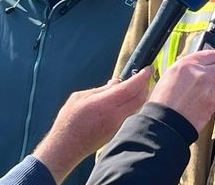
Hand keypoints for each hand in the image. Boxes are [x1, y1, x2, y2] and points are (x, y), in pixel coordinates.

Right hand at [33, 68, 150, 182]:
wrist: (66, 147)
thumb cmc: (69, 120)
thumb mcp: (80, 97)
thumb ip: (101, 89)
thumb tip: (116, 82)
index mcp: (105, 104)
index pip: (130, 88)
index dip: (142, 77)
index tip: (148, 68)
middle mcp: (115, 116)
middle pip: (139, 99)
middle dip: (145, 86)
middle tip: (145, 77)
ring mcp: (117, 126)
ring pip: (136, 108)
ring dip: (140, 96)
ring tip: (137, 87)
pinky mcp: (116, 133)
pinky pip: (129, 116)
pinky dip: (132, 106)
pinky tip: (126, 101)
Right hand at [149, 49, 214, 131]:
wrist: (165, 122)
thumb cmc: (162, 100)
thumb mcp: (170, 75)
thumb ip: (186, 68)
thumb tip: (185, 68)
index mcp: (188, 64)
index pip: (212, 54)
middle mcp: (201, 75)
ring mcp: (209, 90)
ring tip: (204, 93)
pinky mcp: (212, 104)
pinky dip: (211, 101)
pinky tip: (200, 103)